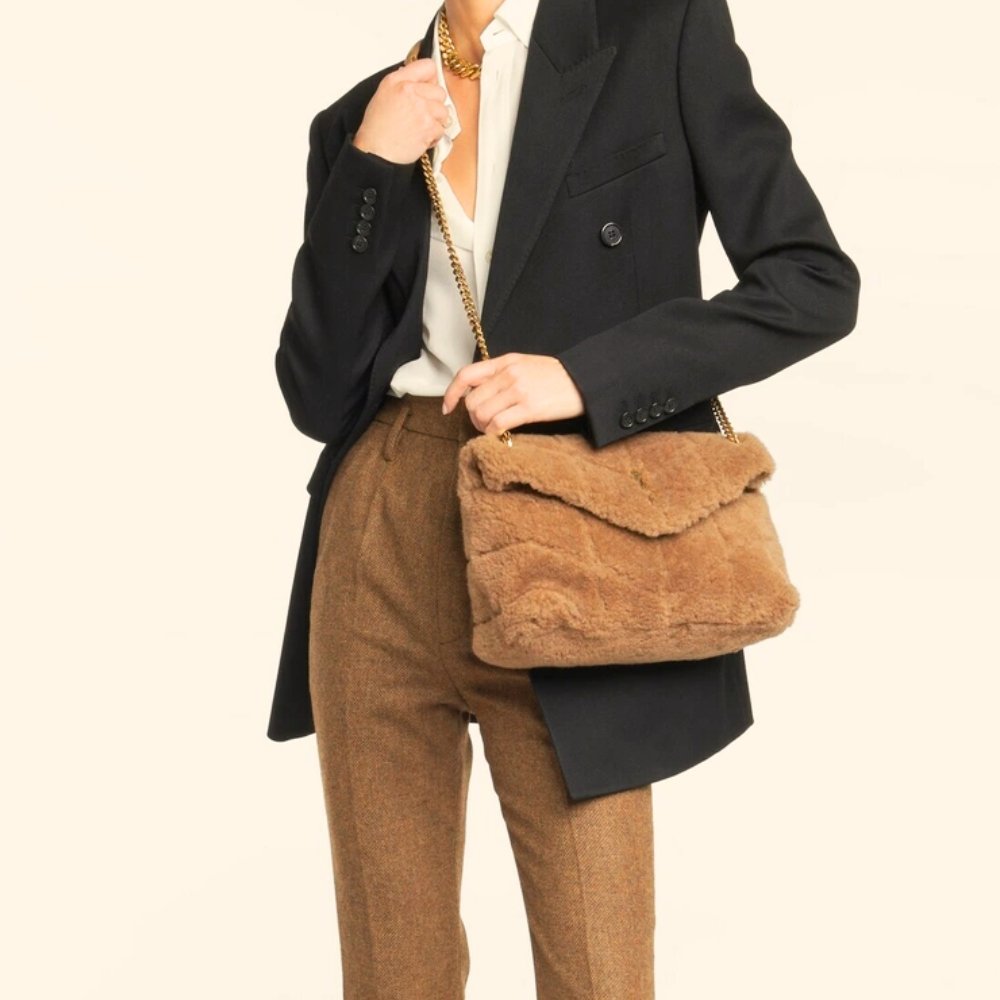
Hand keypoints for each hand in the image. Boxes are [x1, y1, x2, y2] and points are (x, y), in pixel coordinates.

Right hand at [353, 58, 449, 163]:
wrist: (375, 153)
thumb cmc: (376, 130)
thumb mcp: (383, 96)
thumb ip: (402, 84)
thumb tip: (420, 80)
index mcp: (396, 80)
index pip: (427, 66)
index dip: (431, 79)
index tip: (429, 89)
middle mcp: (409, 91)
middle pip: (440, 91)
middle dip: (434, 105)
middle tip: (421, 116)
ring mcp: (421, 108)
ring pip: (444, 111)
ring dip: (436, 122)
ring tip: (420, 129)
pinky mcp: (428, 126)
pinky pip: (442, 129)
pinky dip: (434, 137)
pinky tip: (420, 139)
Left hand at [441, 353, 585, 435]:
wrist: (585, 381)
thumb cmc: (556, 377)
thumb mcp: (525, 366)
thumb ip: (502, 375)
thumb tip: (479, 393)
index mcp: (506, 361)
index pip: (466, 375)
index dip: (452, 393)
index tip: (448, 408)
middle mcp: (509, 374)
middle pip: (472, 401)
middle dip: (473, 417)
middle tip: (484, 423)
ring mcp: (519, 390)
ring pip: (482, 414)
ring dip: (483, 427)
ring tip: (494, 429)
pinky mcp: (530, 408)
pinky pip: (498, 424)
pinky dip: (494, 433)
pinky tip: (502, 434)